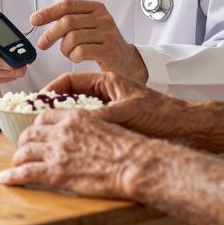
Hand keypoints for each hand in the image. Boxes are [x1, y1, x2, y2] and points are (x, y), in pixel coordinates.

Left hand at [0, 108, 152, 197]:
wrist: (133, 163)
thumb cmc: (129, 148)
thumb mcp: (108, 125)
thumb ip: (90, 125)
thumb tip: (87, 132)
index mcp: (75, 116)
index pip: (46, 116)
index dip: (38, 126)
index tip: (36, 132)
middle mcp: (62, 130)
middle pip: (32, 133)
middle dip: (25, 142)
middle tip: (24, 149)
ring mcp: (57, 151)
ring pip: (25, 151)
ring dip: (18, 158)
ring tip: (16, 165)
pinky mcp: (55, 172)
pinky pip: (26, 172)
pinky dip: (13, 176)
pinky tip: (6, 179)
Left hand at [31, 0, 147, 82]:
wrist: (127, 61)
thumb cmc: (103, 44)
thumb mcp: (89, 26)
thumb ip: (70, 21)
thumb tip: (39, 19)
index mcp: (96, 8)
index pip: (68, 5)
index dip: (48, 12)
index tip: (34, 20)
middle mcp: (103, 18)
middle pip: (67, 22)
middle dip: (50, 34)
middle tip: (43, 44)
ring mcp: (108, 34)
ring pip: (72, 38)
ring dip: (65, 49)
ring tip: (70, 53)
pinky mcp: (109, 51)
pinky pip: (81, 52)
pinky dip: (73, 57)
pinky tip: (77, 58)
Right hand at [45, 72, 191, 140]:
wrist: (186, 127)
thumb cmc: (163, 113)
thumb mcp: (129, 111)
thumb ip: (103, 115)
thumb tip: (76, 122)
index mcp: (108, 82)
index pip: (72, 80)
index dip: (53, 90)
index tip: (38, 101)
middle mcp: (107, 95)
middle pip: (72, 97)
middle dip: (54, 107)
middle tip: (37, 118)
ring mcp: (110, 110)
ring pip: (79, 114)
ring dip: (65, 122)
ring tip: (49, 132)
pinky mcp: (115, 125)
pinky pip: (90, 127)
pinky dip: (78, 133)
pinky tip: (70, 143)